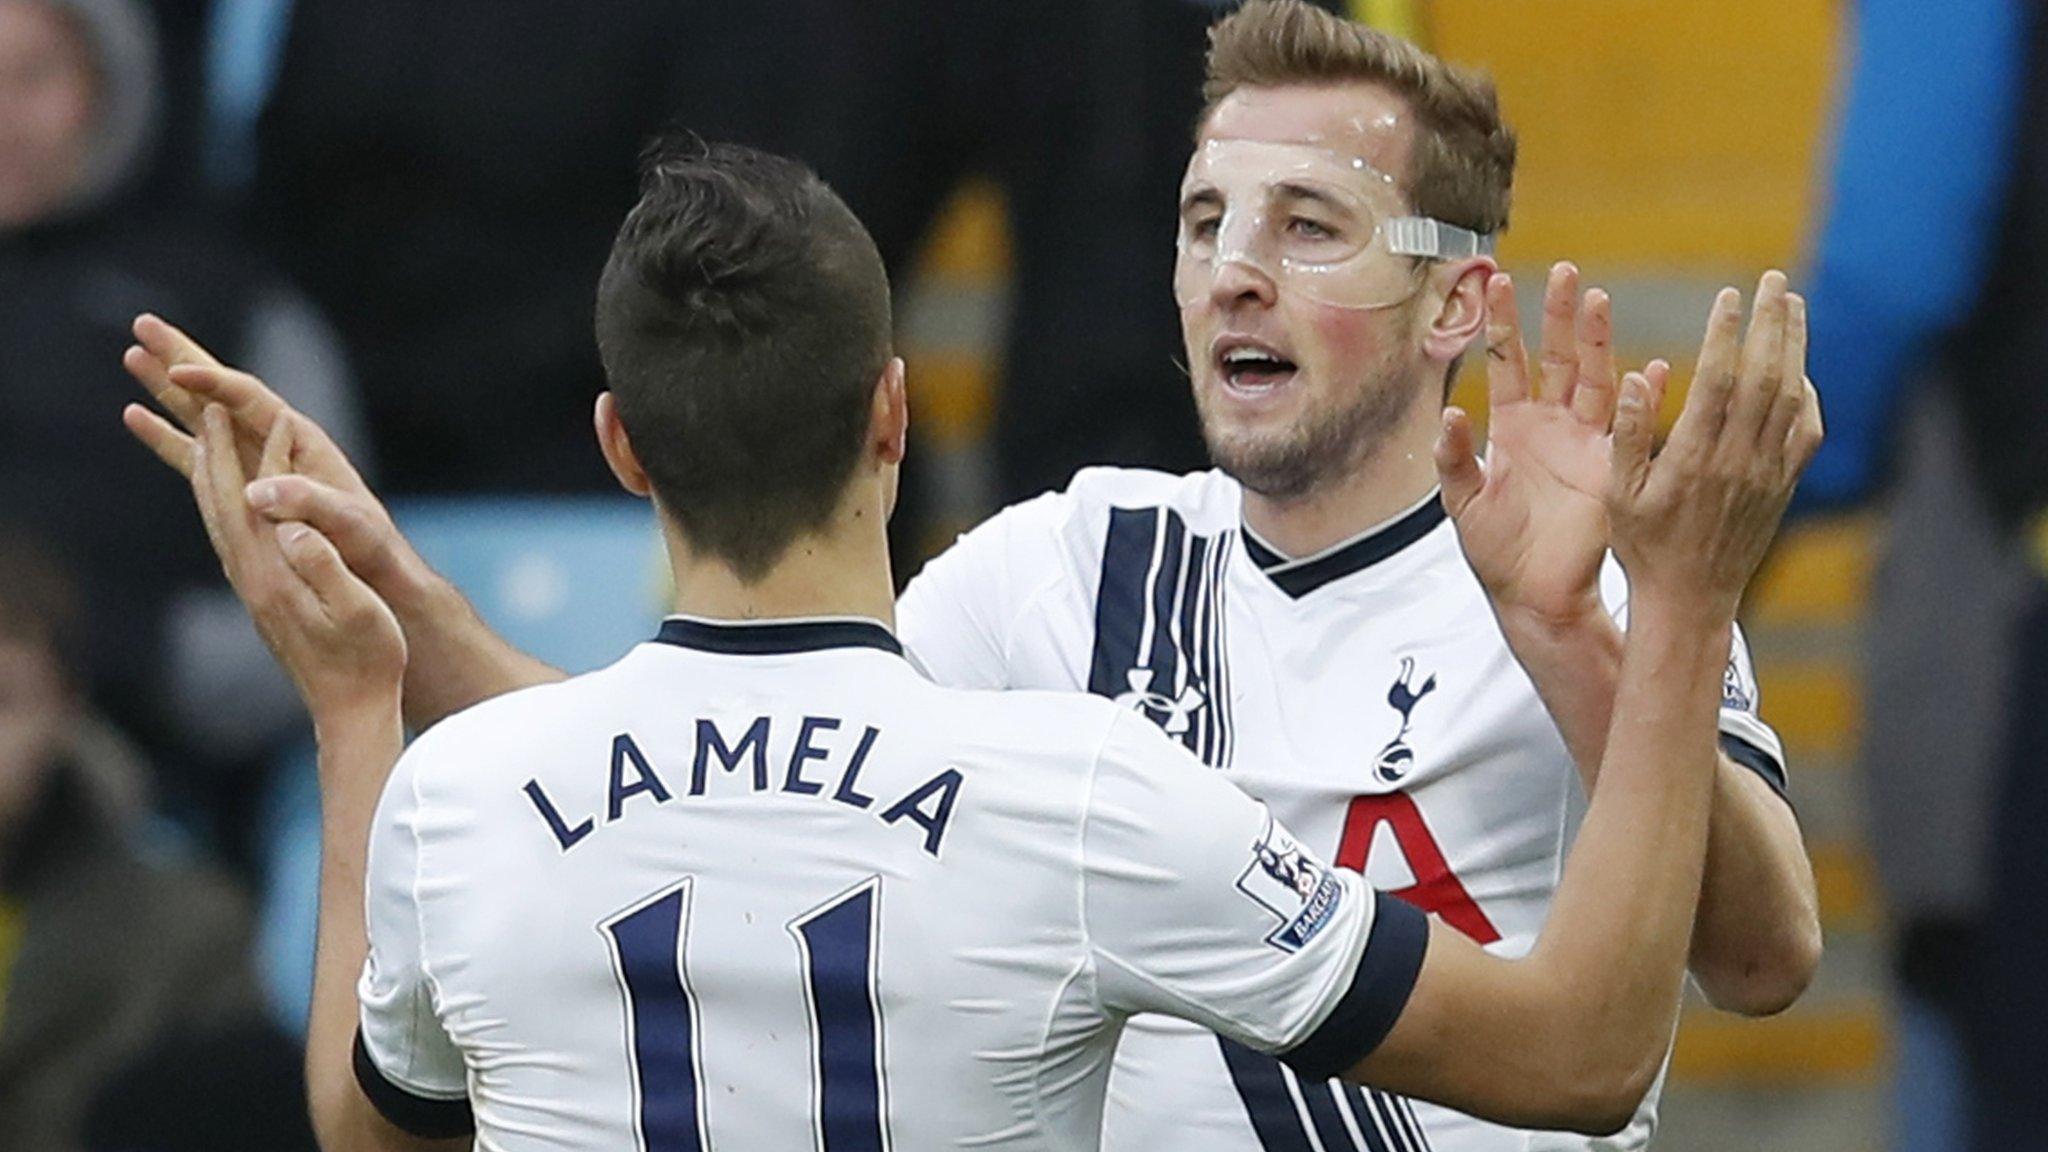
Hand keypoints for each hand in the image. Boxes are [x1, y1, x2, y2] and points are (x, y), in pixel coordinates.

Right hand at [122, 314, 424, 601]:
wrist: (371, 567)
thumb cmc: (368, 542)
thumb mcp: (346, 520)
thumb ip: (308, 501)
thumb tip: (257, 493)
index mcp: (299, 439)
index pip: (249, 398)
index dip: (214, 382)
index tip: (178, 371)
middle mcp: (272, 440)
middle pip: (219, 389)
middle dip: (181, 356)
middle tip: (142, 324)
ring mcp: (253, 459)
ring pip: (201, 413)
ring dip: (165, 386)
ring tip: (131, 354)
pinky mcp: (239, 481)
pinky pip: (193, 452)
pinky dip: (165, 433)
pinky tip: (134, 414)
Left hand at [188, 402, 405, 718]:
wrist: (349, 713)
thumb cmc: (367, 663)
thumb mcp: (357, 612)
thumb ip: (323, 567)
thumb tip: (292, 526)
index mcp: (276, 575)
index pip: (262, 498)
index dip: (266, 453)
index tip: (270, 411)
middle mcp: (252, 579)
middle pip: (221, 502)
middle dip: (215, 450)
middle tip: (206, 405)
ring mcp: (251, 591)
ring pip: (217, 521)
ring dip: (208, 475)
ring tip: (201, 441)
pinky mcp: (259, 601)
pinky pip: (228, 540)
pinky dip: (219, 508)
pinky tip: (226, 504)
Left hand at [1435, 262, 1670, 628]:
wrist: (1534, 593)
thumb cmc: (1495, 551)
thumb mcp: (1463, 504)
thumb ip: (1454, 460)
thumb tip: (1448, 414)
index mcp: (1511, 426)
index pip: (1506, 361)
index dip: (1504, 323)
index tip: (1498, 280)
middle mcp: (1551, 425)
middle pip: (1558, 356)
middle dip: (1560, 314)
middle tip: (1565, 271)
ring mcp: (1585, 441)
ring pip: (1596, 378)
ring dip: (1600, 340)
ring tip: (1599, 300)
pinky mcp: (1612, 466)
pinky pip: (1632, 425)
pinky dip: (1646, 398)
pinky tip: (1655, 369)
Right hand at [1605, 271, 1822, 621]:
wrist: (1690, 600)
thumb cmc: (1643, 547)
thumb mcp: (1617, 493)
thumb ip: (1627, 433)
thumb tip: (1638, 376)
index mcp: (1693, 459)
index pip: (1719, 381)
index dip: (1727, 335)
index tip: (1728, 298)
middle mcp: (1738, 461)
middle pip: (1766, 377)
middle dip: (1771, 324)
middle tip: (1772, 282)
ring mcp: (1767, 473)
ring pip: (1792, 397)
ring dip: (1795, 347)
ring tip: (1791, 306)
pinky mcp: (1782, 486)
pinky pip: (1807, 431)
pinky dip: (1808, 393)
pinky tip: (1799, 369)